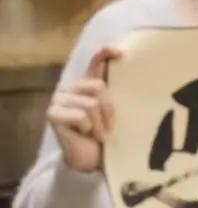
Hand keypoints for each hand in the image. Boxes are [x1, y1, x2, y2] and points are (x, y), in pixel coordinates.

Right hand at [46, 46, 121, 171]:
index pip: (95, 62)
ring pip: (91, 103)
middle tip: (109, 127)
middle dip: (109, 109)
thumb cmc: (106, 134)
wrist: (91, 159)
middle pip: (98, 86)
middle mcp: (71, 88)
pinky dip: (89, 128)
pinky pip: (81, 116)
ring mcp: (59, 99)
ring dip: (99, 122)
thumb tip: (128, 73)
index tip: (122, 53)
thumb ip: (116, 94)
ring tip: (98, 133)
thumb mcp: (114, 111)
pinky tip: (85, 135)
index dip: (106, 54)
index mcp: (88, 84)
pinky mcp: (52, 114)